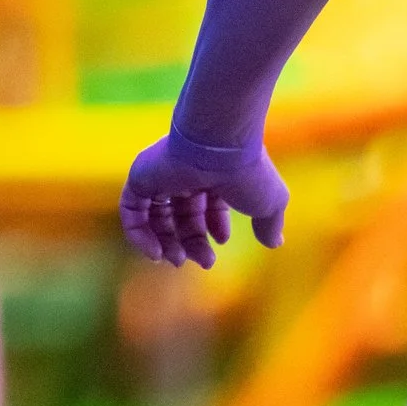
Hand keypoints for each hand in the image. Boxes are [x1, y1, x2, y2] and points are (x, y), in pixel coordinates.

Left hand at [121, 128, 288, 268]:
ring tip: (176, 260)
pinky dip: (139, 236)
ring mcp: (160, 174)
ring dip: (165, 243)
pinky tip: (156, 253)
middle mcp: (185, 172)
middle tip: (202, 261)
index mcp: (213, 173)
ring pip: (155, 216)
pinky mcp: (140, 177)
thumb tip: (275, 243)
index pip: (206, 204)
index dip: (213, 227)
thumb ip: (270, 224)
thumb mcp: (270, 204)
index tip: (221, 242)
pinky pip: (131, 212)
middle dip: (191, 241)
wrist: (220, 144)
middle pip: (180, 215)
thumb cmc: (248, 172)